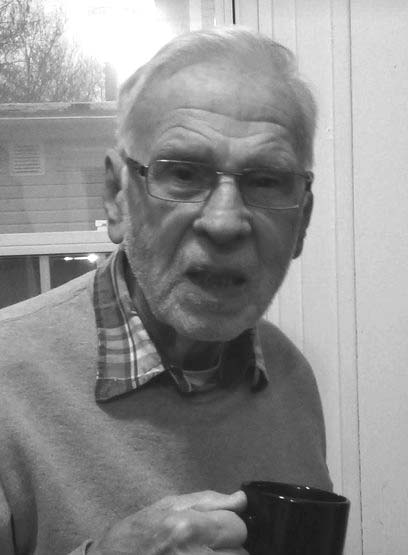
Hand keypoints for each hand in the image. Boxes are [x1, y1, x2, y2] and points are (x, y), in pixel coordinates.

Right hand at [87, 490, 247, 553]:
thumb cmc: (139, 532)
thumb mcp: (170, 505)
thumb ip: (209, 501)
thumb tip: (241, 500)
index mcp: (187, 526)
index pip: (237, 527)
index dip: (230, 525)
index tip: (219, 527)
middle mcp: (193, 554)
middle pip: (240, 553)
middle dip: (229, 546)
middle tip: (208, 543)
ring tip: (202, 552)